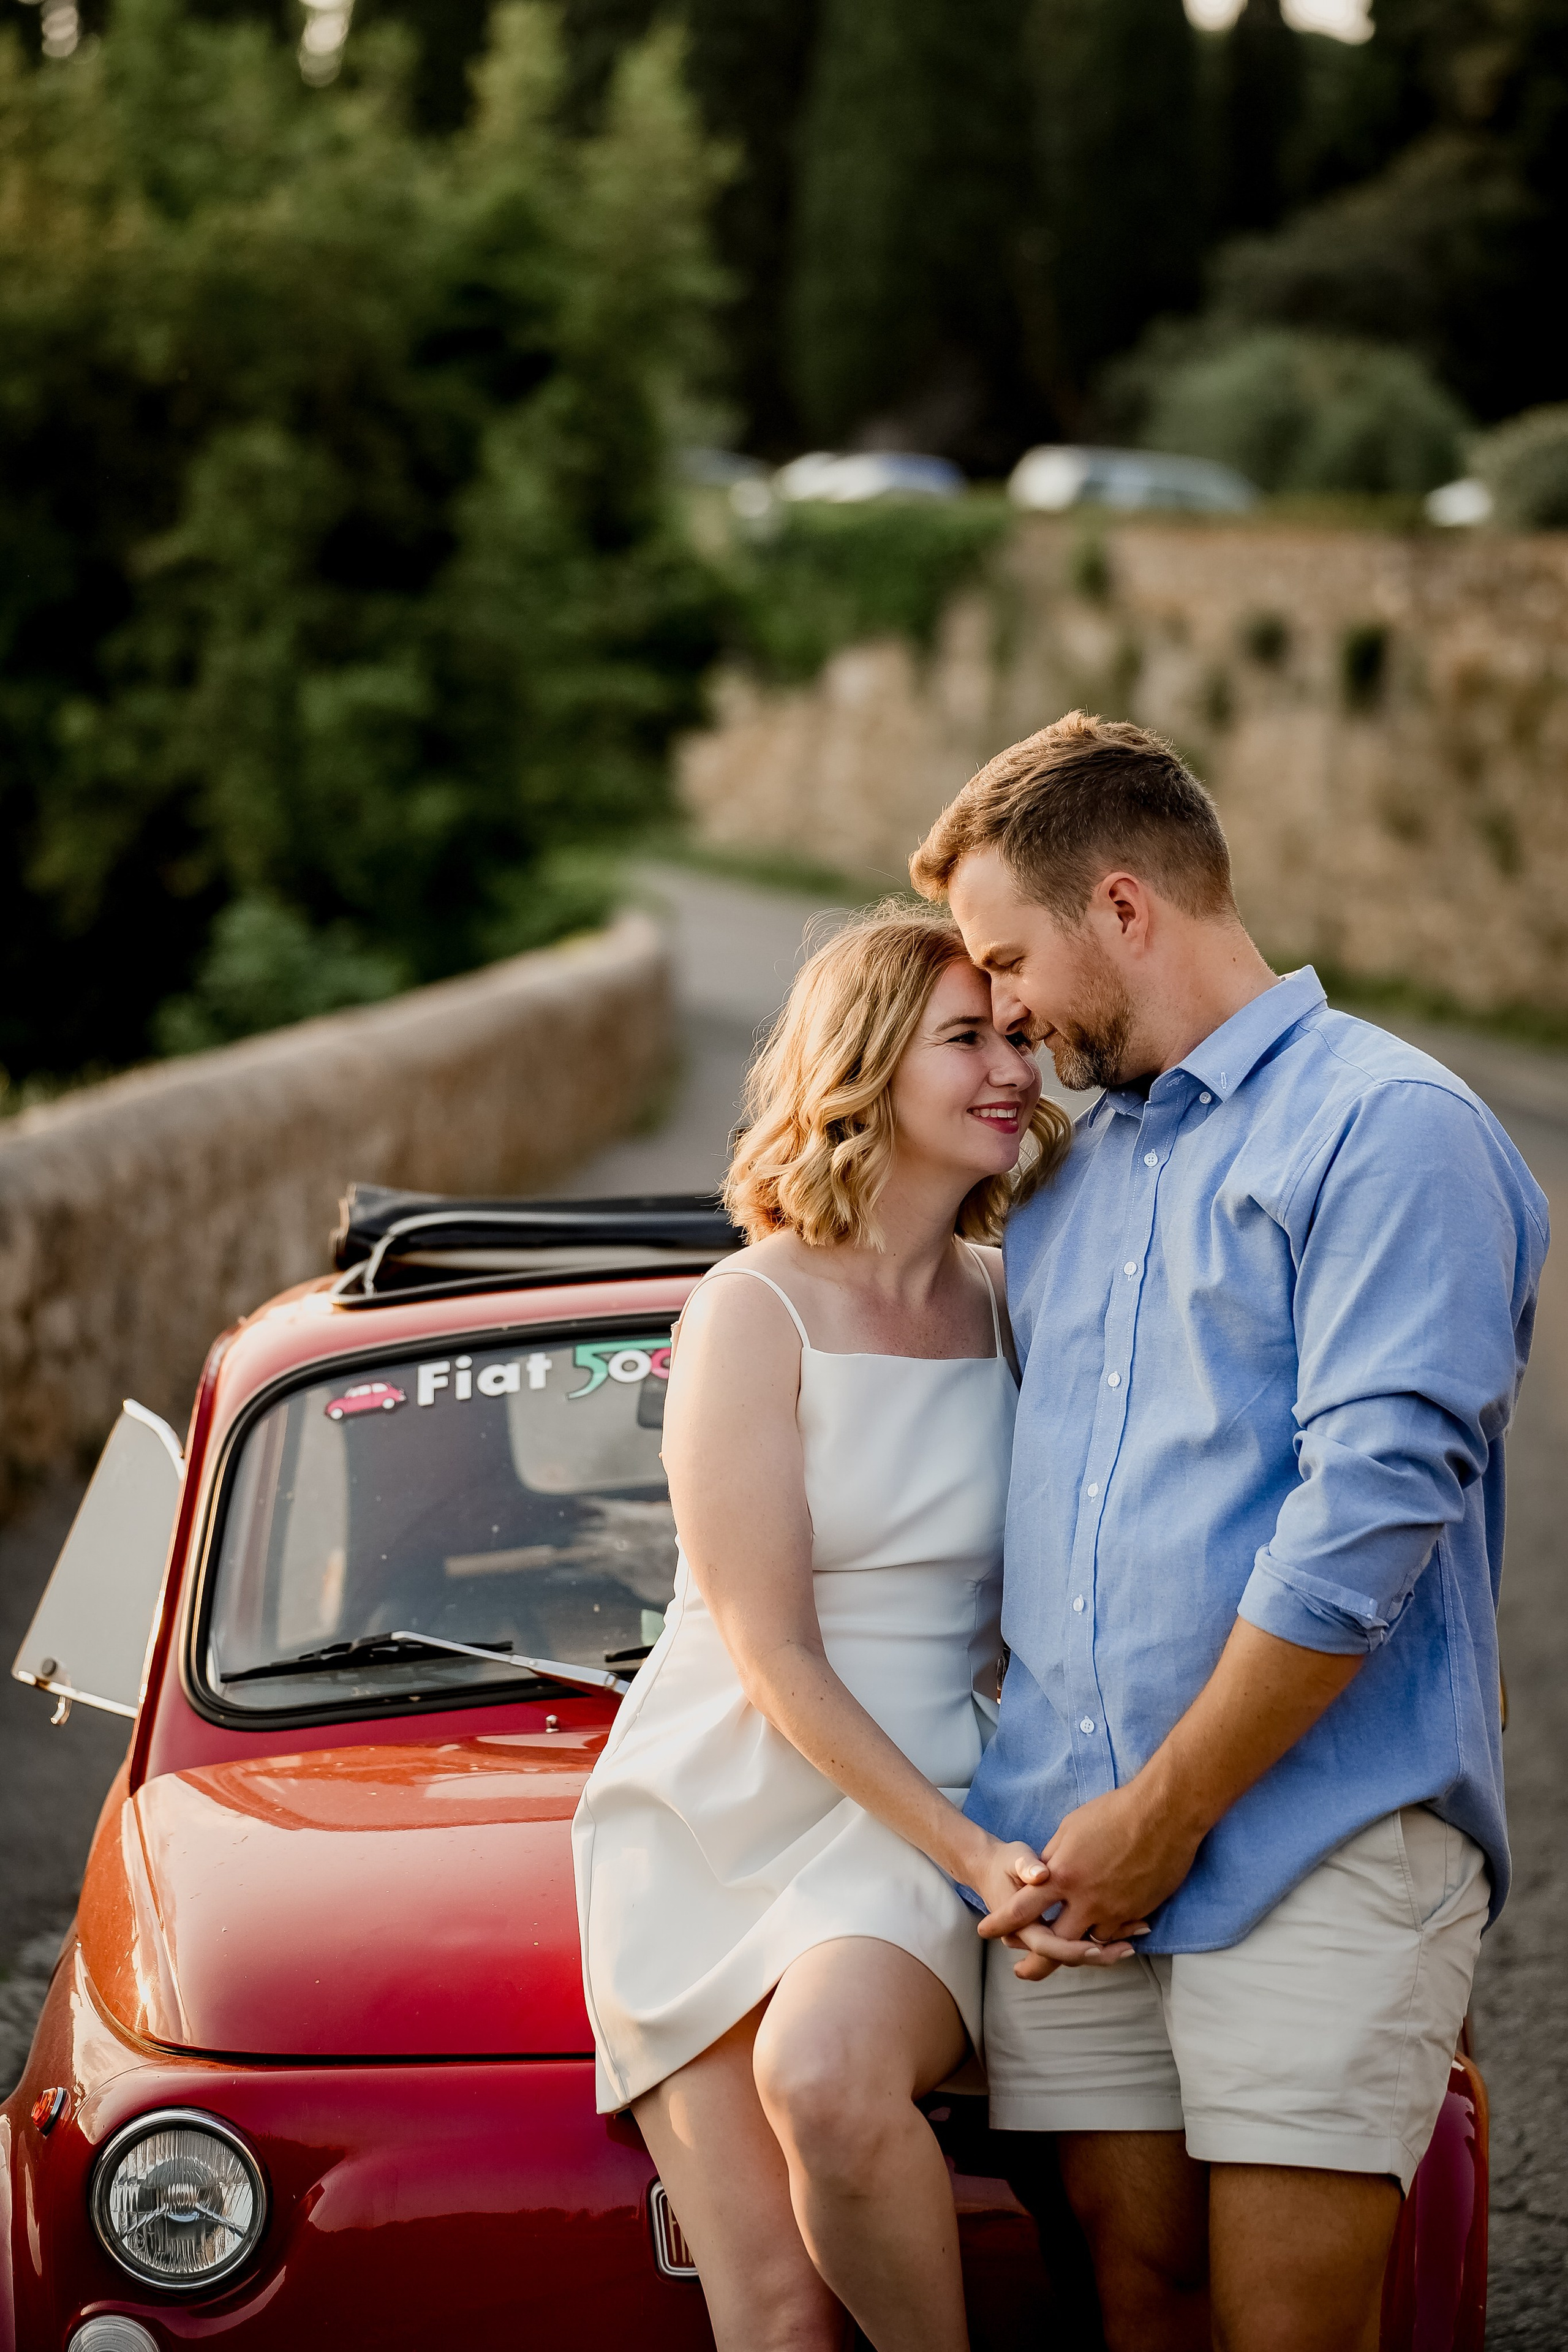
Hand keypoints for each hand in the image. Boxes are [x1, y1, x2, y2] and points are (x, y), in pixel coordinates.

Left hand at [979, 1781, 1199, 1970]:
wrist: (1164, 1814)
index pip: (1021, 1908)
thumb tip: (1041, 1880)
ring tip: (1065, 1953)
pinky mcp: (1138, 1912)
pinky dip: (1108, 1938)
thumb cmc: (1113, 1812)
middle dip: (1036, 1963)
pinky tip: (1102, 1938)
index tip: (984, 1931)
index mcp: (1062, 1875)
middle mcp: (1085, 1899)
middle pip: (1054, 1944)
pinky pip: (1117, 1935)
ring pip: (1088, 1944)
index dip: (1000, 1923)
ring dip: (1076, 1949)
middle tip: (1022, 1970)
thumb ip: (1053, 1860)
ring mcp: (1114, 1909)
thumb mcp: (1071, 1829)